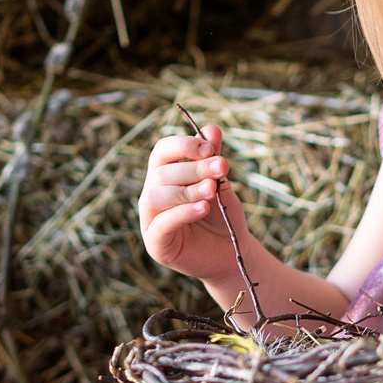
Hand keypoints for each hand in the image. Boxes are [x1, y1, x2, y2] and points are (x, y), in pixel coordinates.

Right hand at [139, 124, 251, 285]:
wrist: (231, 253)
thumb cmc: (222, 216)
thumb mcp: (220, 183)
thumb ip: (213, 158)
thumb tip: (212, 128)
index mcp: (164, 176)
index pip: (162, 151)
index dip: (183, 145)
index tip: (210, 148)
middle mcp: (152, 195)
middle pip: (162, 173)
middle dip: (194, 168)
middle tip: (222, 168)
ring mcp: (151, 220)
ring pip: (156, 196)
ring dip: (187, 190)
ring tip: (212, 191)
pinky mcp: (156, 244)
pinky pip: (162, 224)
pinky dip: (182, 213)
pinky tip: (203, 208)